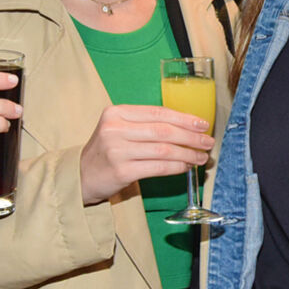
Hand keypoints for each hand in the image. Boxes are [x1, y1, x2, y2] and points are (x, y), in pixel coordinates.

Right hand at [79, 104, 214, 205]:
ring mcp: (117, 150)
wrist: (80, 175)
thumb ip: (145, 124)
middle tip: (208, 141)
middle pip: (163, 130)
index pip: (158, 112)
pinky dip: (176, 167)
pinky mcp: (121, 171)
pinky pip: (158, 167)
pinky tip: (186, 166)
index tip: (202, 124)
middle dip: (191, 136)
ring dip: (187, 153)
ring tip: (201, 157)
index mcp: (116, 112)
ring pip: (163, 150)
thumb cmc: (107, 151)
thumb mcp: (119, 129)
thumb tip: (186, 127)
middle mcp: (115, 129)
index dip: (184, 118)